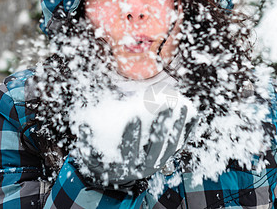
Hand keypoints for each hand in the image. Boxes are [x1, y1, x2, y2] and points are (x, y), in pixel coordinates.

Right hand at [75, 105, 193, 189]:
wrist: (114, 171)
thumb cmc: (101, 153)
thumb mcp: (90, 146)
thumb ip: (88, 135)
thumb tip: (85, 123)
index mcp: (122, 165)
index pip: (127, 151)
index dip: (131, 134)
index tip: (133, 115)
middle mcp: (142, 167)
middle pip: (155, 148)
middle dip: (160, 125)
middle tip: (164, 105)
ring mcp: (158, 163)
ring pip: (171, 146)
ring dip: (177, 125)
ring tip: (180, 105)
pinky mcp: (168, 156)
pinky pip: (181, 144)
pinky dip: (188, 129)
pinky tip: (191, 112)